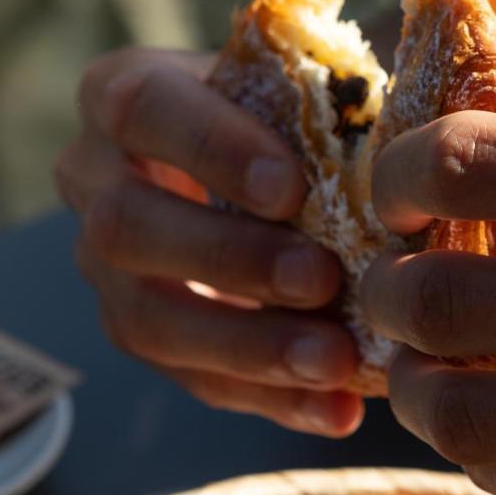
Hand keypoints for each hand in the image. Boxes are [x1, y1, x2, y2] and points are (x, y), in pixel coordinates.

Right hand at [56, 48, 362, 435]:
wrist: (271, 164)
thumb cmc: (294, 113)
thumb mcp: (302, 87)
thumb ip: (326, 103)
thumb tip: (402, 142)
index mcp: (124, 92)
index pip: (145, 109)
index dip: (213, 149)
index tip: (291, 190)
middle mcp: (93, 179)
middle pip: (128, 225)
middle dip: (230, 259)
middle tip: (323, 279)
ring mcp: (104, 266)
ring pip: (146, 318)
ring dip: (247, 346)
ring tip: (335, 360)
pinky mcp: (139, 333)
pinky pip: (191, 378)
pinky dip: (270, 397)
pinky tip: (336, 407)